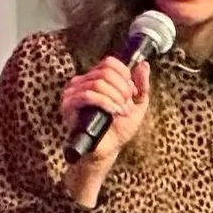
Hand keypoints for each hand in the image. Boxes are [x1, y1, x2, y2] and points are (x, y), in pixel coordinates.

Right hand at [61, 57, 150, 172]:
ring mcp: (74, 92)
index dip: (125, 76)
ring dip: (116, 98)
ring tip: (122, 111)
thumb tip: (143, 64)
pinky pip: (88, 95)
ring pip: (98, 84)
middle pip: (105, 72)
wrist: (108, 149)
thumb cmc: (119, 129)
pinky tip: (114, 112)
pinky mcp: (69, 105)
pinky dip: (106, 103)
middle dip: (122, 89)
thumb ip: (142, 85)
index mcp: (96, 78)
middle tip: (127, 105)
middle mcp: (83, 82)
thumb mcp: (137, 105)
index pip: (109, 63)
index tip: (131, 93)